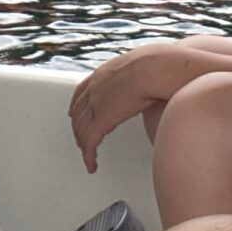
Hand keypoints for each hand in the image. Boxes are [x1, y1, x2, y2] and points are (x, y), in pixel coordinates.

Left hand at [68, 43, 184, 172]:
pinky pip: (90, 143)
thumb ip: (137, 74)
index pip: (80, 93)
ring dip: (83, 145)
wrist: (154, 68)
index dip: (76, 107)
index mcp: (102, 75)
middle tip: (81, 140)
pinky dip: (89, 157)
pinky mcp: (102, 121)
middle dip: (78, 129)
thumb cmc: (156, 65)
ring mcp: (95, 106)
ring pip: (82, 131)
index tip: (75, 115)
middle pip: (78, 114)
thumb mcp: (141, 66)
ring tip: (88, 156)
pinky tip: (92, 165)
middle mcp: (94, 90)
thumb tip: (148, 77)